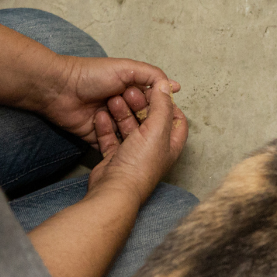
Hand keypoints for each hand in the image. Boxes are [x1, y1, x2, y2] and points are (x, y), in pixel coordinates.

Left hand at [39, 55, 180, 144]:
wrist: (58, 88)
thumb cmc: (91, 75)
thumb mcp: (128, 69)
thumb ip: (153, 76)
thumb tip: (174, 87)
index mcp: (131, 89)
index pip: (153, 102)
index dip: (159, 106)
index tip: (163, 109)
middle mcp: (123, 107)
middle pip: (143, 119)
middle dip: (141, 115)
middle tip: (133, 106)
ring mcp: (110, 123)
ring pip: (129, 133)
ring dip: (127, 127)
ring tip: (116, 114)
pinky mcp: (97, 136)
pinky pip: (111, 144)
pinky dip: (113, 140)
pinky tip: (112, 132)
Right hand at [88, 83, 187, 200]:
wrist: (114, 190)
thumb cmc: (139, 165)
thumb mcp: (156, 129)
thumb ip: (162, 106)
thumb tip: (166, 86)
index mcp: (171, 145)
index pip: (176, 120)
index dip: (168, 104)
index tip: (156, 91)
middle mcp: (154, 150)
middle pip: (149, 121)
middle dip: (140, 105)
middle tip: (128, 91)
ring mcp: (134, 154)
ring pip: (128, 128)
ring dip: (121, 113)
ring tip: (112, 99)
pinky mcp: (115, 158)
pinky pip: (111, 138)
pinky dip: (106, 126)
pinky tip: (100, 115)